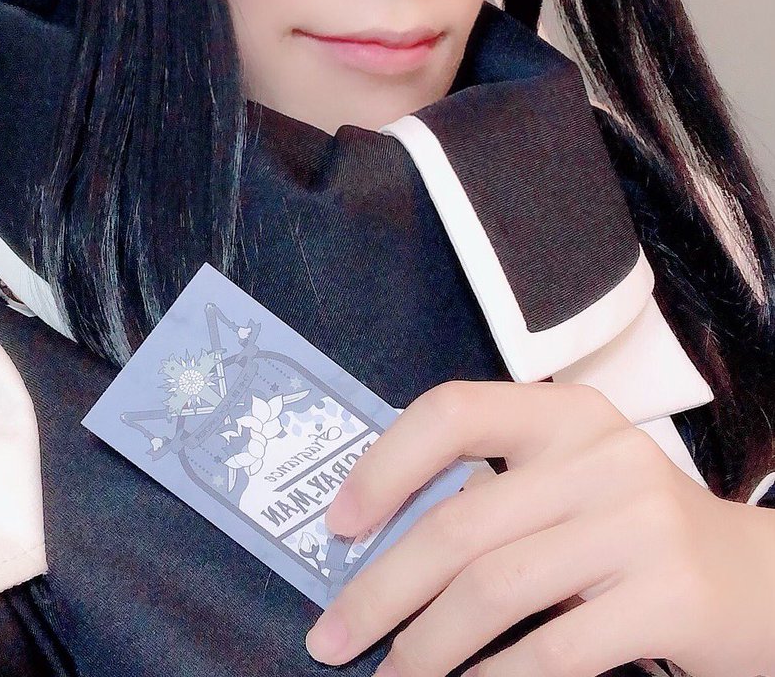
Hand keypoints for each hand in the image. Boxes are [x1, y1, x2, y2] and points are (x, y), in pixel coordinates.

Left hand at [303, 380, 774, 676]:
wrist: (758, 579)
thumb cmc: (634, 530)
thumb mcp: (571, 483)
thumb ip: (496, 496)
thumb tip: (378, 547)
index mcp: (563, 414)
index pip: (452, 412)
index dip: (384, 467)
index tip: (339, 526)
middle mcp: (599, 453)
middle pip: (459, 523)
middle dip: (380, 590)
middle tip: (331, 637)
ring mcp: (637, 522)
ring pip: (492, 590)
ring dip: (423, 648)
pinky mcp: (667, 595)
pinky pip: (551, 651)